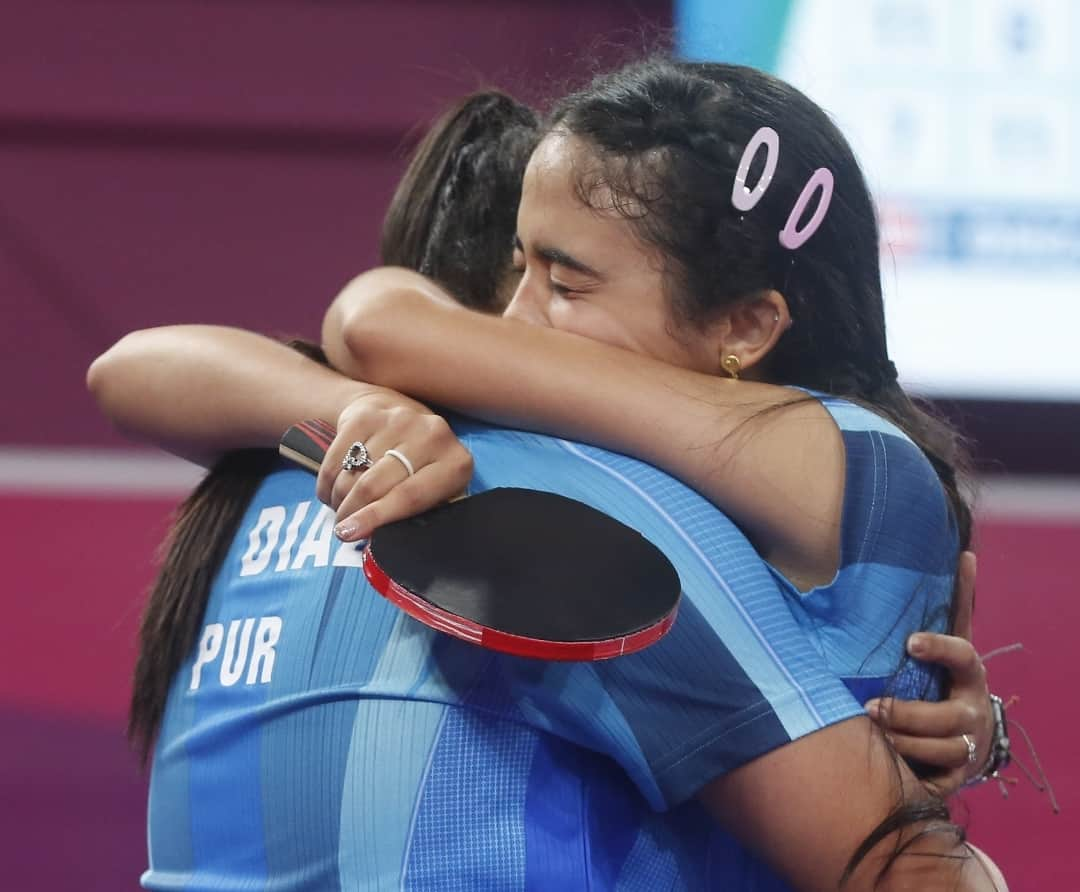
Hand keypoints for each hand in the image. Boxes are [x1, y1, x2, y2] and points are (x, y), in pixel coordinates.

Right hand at [315, 388, 472, 540]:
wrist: (398, 409)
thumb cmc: (420, 466)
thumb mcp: (432, 490)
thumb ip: (413, 512)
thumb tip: (370, 534)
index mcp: (455, 462)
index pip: (411, 495)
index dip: (377, 517)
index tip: (350, 533)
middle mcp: (429, 435)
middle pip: (376, 484)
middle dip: (352, 512)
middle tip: (343, 530)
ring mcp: (397, 420)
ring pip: (353, 473)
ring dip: (339, 498)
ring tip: (342, 508)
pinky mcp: (366, 415)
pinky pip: (336, 458)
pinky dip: (328, 481)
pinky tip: (332, 491)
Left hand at [865, 551, 993, 795]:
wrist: (968, 733)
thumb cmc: (943, 677)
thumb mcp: (947, 645)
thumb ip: (953, 605)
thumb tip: (967, 552)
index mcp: (969, 674)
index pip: (963, 656)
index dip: (940, 648)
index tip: (910, 641)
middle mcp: (973, 711)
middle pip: (947, 718)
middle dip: (908, 713)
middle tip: (870, 707)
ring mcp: (967, 745)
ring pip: (939, 750)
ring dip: (904, 742)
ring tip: (872, 733)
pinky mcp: (954, 775)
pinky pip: (934, 779)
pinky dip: (912, 773)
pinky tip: (888, 767)